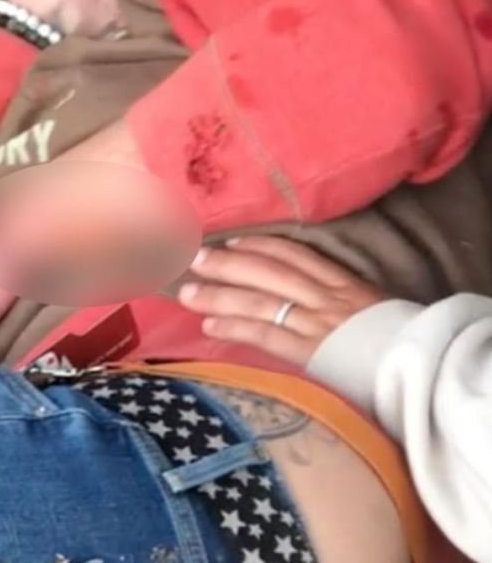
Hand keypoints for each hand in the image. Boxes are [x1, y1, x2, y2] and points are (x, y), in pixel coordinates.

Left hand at [177, 236, 383, 365]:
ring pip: (259, 301)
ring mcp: (316, 323)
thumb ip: (341, 300)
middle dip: (228, 265)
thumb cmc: (399, 343)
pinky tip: (209, 328)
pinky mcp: (310, 351)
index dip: (260, 247)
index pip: (296, 255)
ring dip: (218, 296)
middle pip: (268, 273)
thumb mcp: (372, 310)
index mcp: (343, 283)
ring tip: (187, 293)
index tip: (232, 242)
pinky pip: (265, 335)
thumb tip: (308, 299)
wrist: (423, 368)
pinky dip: (234, 329)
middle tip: (194, 258)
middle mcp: (325, 297)